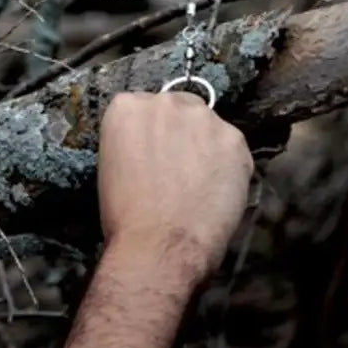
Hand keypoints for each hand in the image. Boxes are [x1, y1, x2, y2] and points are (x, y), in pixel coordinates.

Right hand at [98, 92, 252, 278]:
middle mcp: (164, 101)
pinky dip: (230, 168)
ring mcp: (202, 117)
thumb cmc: (126, 216)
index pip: (145, 109)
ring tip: (201, 185)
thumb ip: (134, 141)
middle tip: (180, 169)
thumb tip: (153, 146)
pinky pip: (233, 149)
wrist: (158, 246)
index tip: (155, 156)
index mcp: (127, 105)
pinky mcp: (233, 138)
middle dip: (181, 133)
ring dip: (206, 147)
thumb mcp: (113, 164)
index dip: (153, 135)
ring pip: (208, 127)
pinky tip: (218, 193)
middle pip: (179, 109)